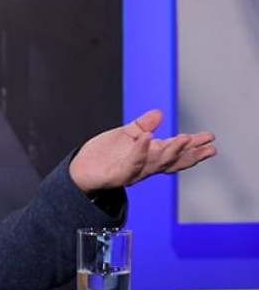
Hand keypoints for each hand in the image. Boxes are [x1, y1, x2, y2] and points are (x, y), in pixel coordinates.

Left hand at [69, 109, 216, 194]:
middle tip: (207, 146)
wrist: (80, 170)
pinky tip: (146, 139)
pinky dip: (140, 151)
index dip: (193, 146)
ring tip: (183, 138)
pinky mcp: (117, 175)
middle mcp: (145, 166)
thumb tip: (159, 114)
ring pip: (156, 164)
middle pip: (172, 161)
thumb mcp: (127, 135)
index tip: (209, 139)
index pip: (175, 152)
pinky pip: (131, 163)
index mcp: (149, 156)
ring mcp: (132, 172)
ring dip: (171, 152)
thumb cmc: (104, 155)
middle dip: (190, 154)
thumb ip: (143, 125)